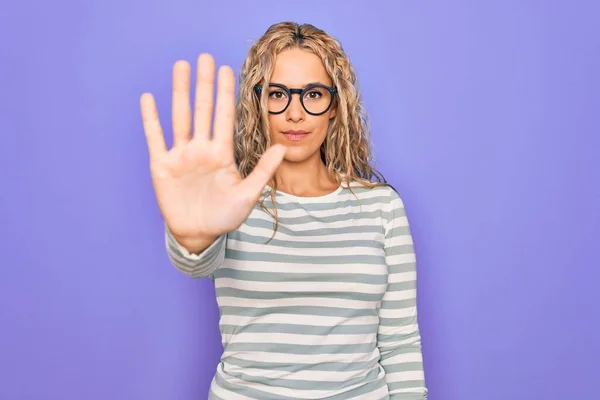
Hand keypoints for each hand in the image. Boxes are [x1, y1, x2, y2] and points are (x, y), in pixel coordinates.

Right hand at [140, 53, 284, 242]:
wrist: (199, 234)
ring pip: (180, 116)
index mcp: (221, 153)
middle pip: (202, 109)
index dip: (225, 93)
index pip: (224, 116)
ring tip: (180, 67)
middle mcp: (201, 148)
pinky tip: (148, 98)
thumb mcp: (248, 194)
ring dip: (179, 92)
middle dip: (204, 84)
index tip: (227, 68)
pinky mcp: (162, 166)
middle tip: (204, 57)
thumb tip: (282, 147)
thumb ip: (263, 170)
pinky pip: (155, 137)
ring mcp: (181, 155)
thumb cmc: (225, 216)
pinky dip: (151, 119)